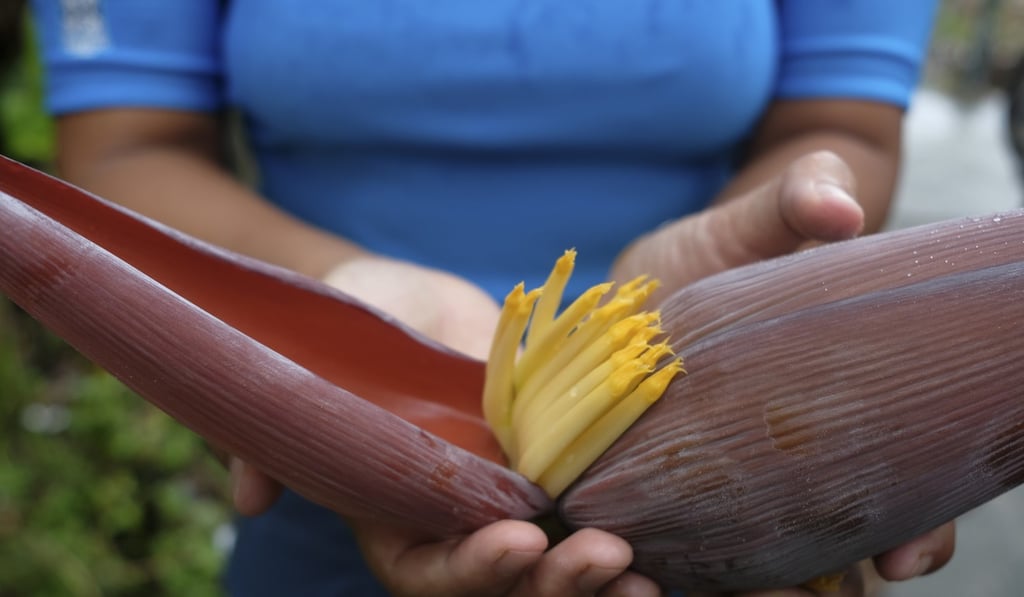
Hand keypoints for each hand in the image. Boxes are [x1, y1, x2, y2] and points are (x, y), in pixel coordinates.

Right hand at [233, 255, 662, 595]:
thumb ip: (284, 423)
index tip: (519, 543)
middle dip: (549, 588)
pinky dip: (620, 555)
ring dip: (593, 586)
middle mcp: (453, 523)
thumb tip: (250, 499)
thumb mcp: (318, 353)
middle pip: (498, 590)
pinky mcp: (553, 479)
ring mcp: (508, 505)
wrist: (420, 297)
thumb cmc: (360, 317)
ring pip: (548, 577)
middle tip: (602, 558)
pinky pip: (586, 530)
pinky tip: (660, 557)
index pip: (425, 570)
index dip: (468, 570)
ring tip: (639, 576)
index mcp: (393, 510)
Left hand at [613, 150, 956, 594]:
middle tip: (796, 596)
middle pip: (833, 549)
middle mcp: (793, 466)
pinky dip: (663, 556)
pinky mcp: (657, 482)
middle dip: (822, 584)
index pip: (909, 495)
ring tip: (709, 587)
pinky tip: (639, 557)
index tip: (900, 559)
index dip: (921, 533)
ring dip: (744, 588)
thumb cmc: (732, 247)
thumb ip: (800, 199)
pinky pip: (670, 540)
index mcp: (846, 417)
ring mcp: (725, 482)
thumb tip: (839, 210)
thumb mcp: (765, 217)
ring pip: (754, 565)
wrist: (662, 269)